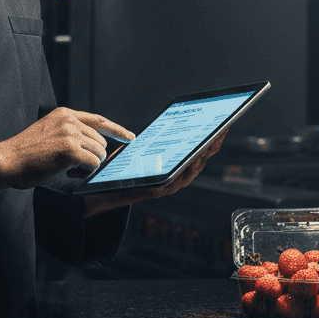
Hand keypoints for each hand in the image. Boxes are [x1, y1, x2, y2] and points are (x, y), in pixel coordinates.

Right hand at [0, 108, 136, 189]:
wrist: (8, 160)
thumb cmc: (25, 152)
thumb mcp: (48, 131)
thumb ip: (68, 131)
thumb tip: (92, 144)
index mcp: (64, 114)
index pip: (98, 120)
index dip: (116, 129)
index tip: (129, 136)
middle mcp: (69, 121)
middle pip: (100, 141)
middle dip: (94, 156)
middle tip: (77, 166)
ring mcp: (70, 134)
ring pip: (98, 152)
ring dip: (89, 165)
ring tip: (70, 169)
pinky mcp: (70, 150)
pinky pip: (93, 164)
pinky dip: (86, 172)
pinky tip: (71, 172)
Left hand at [82, 132, 226, 215]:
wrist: (97, 192)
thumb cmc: (118, 170)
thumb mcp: (140, 151)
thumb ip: (155, 143)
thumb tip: (170, 124)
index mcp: (169, 169)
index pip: (194, 155)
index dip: (209, 144)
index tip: (220, 129)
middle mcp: (170, 180)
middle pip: (197, 163)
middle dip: (210, 148)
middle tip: (221, 132)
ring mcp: (163, 187)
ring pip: (188, 174)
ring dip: (201, 159)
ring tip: (210, 144)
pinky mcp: (152, 192)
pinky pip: (171, 183)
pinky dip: (182, 172)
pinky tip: (190, 160)